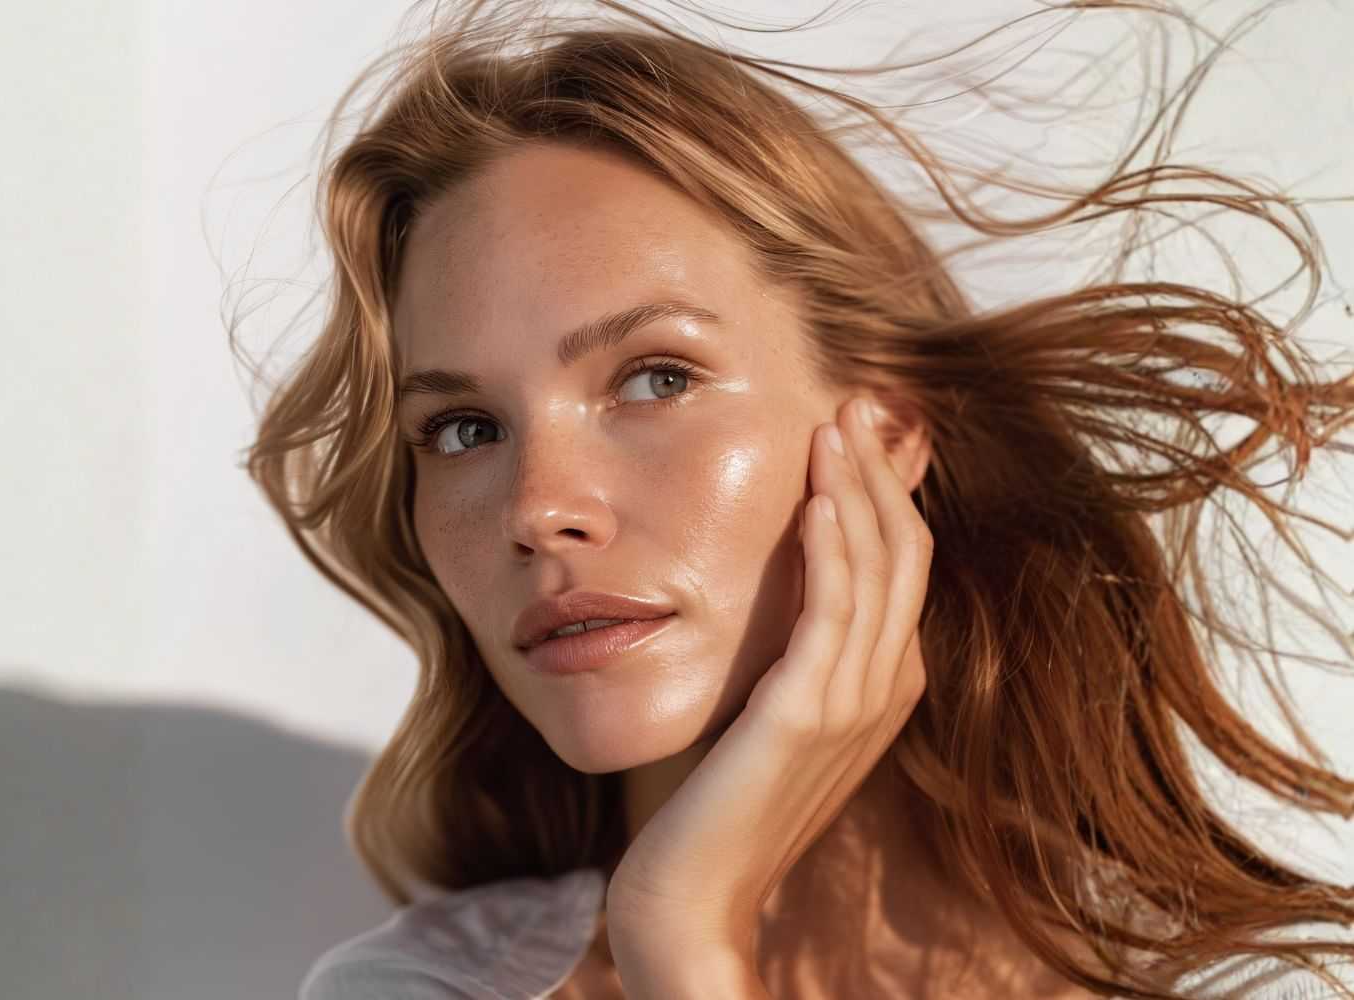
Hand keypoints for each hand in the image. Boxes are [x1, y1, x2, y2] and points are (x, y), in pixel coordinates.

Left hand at [604, 396, 932, 962]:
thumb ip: (794, 654)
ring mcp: (851, 706)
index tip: (857, 433)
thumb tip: (782, 584)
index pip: (903, 567)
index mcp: (880, 687)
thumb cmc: (717, 801)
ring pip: (878, 572)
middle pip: (904, 556)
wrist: (689, 895)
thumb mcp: (771, 711)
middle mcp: (882, 691)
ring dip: (859, 490)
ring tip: (836, 424)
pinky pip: (834, 615)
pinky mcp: (805, 717)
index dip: (888, 494)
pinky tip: (819, 499)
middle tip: (856, 403)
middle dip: (881, 473)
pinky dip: (833, 550)